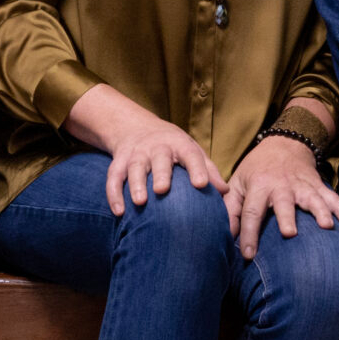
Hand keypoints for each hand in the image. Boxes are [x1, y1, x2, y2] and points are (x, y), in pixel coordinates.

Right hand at [100, 113, 225, 216]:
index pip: (190, 155)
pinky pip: (113, 178)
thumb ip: (208, 170)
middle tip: (162, 190)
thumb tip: (225, 192)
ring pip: (134, 168)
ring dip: (136, 185)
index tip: (202, 185)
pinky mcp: (119, 162)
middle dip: (160, 174)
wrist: (136, 128)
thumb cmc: (173, 148)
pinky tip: (118, 212)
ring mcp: (136, 154)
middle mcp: (157, 148)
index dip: (196, 169)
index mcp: (180, 145)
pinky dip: (114, 194)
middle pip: (159, 159)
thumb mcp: (192, 152)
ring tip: (140, 202)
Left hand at [225, 136, 338, 258]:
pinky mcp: (321, 188)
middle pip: (284, 203)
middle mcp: (282, 186)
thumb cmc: (256, 171)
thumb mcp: (237, 184)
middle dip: (287, 217)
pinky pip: (336, 201)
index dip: (248, 233)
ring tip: (327, 228)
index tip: (248, 255)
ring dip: (321, 212)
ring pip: (314, 199)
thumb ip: (230, 209)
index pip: (251, 211)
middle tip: (289, 234)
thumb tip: (224, 236)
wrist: (285, 145)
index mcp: (259, 186)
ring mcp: (304, 187)